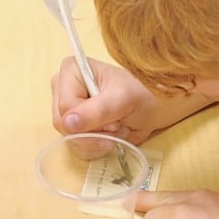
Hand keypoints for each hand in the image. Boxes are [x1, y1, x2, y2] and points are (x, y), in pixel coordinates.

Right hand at [52, 56, 172, 144]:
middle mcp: (64, 89)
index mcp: (71, 71)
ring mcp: (68, 109)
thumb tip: (67, 123)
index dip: (88, 120)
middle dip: (94, 132)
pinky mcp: (74, 127)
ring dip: (98, 141)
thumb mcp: (121, 100)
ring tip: (117, 129)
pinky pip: (77, 147)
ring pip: (70, 139)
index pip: (65, 107)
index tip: (114, 120)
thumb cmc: (142, 94)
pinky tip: (111, 137)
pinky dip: (97, 148)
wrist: (154, 106)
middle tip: (117, 125)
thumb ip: (95, 111)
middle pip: (64, 125)